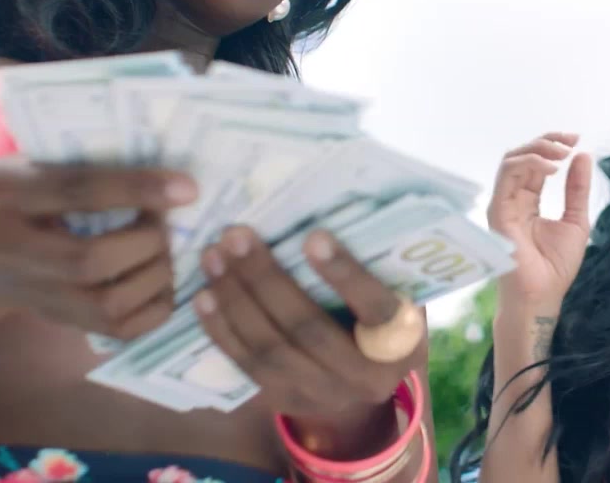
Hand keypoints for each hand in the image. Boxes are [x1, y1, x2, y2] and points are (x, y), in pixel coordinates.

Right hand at [0, 156, 193, 338]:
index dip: (137, 189)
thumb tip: (171, 178)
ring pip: (106, 303)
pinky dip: (154, 309)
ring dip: (155, 277)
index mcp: (6, 193)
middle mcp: (8, 248)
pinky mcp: (56, 320)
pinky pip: (116, 330)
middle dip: (147, 243)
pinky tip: (162, 284)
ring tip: (165, 254)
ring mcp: (29, 293)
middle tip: (167, 228)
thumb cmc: (27, 196)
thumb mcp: (38, 165)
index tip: (188, 189)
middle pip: (90, 259)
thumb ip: (89, 167)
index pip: (77, 190)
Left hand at [193, 226, 425, 426]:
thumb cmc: (384, 313)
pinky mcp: (287, 401)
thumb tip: (325, 207)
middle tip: (237, 236)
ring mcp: (325, 396)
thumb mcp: (396, 292)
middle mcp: (368, 380)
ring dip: (236, 300)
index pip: (377, 310)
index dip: (345, 274)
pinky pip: (248, 367)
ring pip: (271, 350)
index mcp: (404, 344)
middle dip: (267, 280)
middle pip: (309, 330)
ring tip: (214, 258)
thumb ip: (375, 265)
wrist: (369, 377)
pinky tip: (204, 296)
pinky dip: (222, 330)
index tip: (312, 235)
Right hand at [487, 132, 593, 310]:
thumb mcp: (576, 220)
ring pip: (512, 160)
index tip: (577, 142)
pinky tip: (552, 169)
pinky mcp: (498, 211)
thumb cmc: (556, 266)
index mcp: (528, 201)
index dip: (554, 147)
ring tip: (563, 153)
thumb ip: (577, 189)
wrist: (543, 296)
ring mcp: (503, 204)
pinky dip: (529, 163)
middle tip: (571, 141)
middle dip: (547, 142)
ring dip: (538, 149)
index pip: (536, 164)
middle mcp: (513, 199)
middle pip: (522, 156)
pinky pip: (507, 175)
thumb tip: (583, 156)